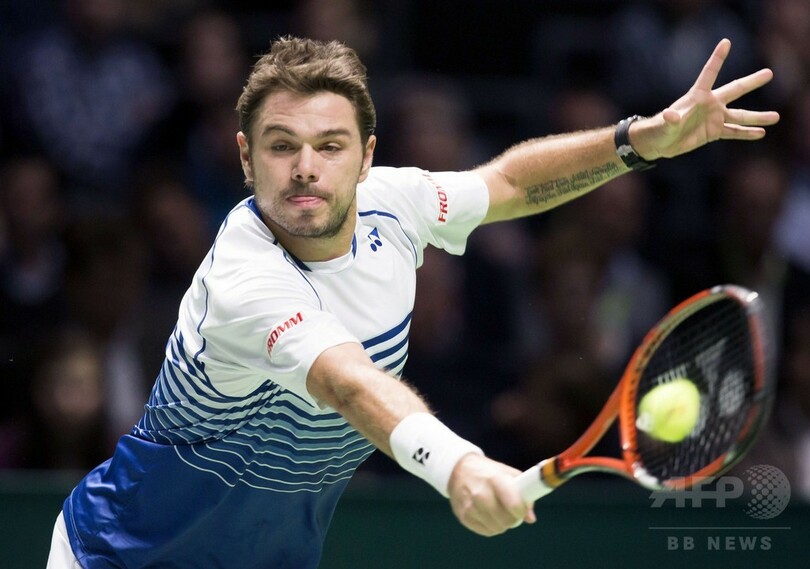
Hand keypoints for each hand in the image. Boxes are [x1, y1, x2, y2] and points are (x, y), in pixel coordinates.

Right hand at [447, 453, 536, 535]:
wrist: (457, 470)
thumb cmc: (486, 472)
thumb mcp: (506, 473)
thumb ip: (522, 492)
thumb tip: (531, 518)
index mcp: (494, 479)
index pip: (513, 504)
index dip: (521, 510)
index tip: (522, 509)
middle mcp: (480, 494)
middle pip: (506, 520)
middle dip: (514, 519)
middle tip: (513, 513)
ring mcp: (470, 507)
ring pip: (497, 528)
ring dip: (503, 524)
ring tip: (501, 514)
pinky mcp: (463, 516)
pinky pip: (486, 531)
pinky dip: (492, 527)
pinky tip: (491, 517)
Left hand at [634, 38, 779, 160]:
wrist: (660, 143)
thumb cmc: (659, 129)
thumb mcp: (665, 124)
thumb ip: (670, 119)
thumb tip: (670, 115)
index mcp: (697, 96)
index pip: (709, 73)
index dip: (717, 58)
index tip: (726, 42)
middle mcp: (710, 104)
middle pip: (735, 90)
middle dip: (752, 81)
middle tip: (769, 73)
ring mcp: (714, 118)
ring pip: (740, 116)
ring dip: (757, 117)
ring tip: (776, 117)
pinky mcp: (714, 132)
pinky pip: (734, 132)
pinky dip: (746, 133)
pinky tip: (761, 133)